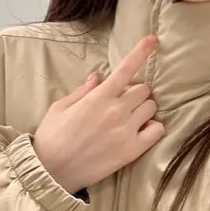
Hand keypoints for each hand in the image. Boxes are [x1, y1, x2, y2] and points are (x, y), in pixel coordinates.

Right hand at [34, 35, 165, 193]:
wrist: (51, 171)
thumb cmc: (52, 137)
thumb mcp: (61, 107)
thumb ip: (84, 90)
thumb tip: (99, 76)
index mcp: (98, 97)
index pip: (126, 68)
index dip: (142, 51)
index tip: (154, 39)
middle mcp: (116, 111)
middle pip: (143, 89)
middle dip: (135, 93)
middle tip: (123, 103)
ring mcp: (126, 131)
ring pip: (151, 107)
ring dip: (144, 109)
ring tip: (129, 119)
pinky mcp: (132, 150)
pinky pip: (158, 130)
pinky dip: (153, 128)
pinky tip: (141, 131)